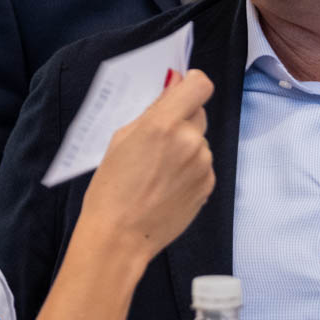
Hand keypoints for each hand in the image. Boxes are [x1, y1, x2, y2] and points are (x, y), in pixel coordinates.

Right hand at [79, 70, 215, 260]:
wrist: (119, 236)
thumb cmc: (111, 188)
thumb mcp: (121, 139)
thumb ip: (152, 111)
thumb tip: (175, 86)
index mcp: (163, 124)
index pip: (200, 85)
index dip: (192, 83)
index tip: (182, 89)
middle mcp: (189, 141)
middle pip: (199, 112)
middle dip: (183, 119)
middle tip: (159, 139)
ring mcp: (203, 164)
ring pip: (200, 141)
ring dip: (185, 147)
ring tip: (158, 171)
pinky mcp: (208, 185)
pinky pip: (202, 165)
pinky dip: (189, 169)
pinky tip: (167, 186)